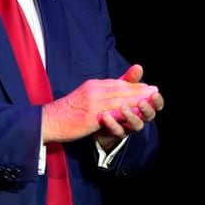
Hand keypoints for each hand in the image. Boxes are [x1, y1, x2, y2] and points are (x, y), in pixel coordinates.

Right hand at [41, 65, 157, 142]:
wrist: (49, 121)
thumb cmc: (65, 112)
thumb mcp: (82, 97)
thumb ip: (97, 93)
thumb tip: (111, 94)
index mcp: (92, 85)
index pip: (116, 83)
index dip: (133, 85)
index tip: (146, 86)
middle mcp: (93, 91)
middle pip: (121, 90)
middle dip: (139, 90)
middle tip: (154, 91)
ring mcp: (93, 103)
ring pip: (120, 100)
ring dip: (137, 100)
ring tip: (150, 101)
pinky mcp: (92, 117)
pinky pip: (113, 114)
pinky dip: (127, 113)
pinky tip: (137, 114)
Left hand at [94, 65, 163, 149]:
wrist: (101, 119)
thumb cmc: (117, 101)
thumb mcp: (123, 89)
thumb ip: (131, 80)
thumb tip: (138, 66)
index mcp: (144, 106)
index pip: (156, 105)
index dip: (157, 100)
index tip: (155, 93)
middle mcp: (140, 118)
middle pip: (149, 116)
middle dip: (146, 108)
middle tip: (141, 101)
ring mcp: (129, 127)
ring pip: (135, 125)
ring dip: (130, 116)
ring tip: (123, 107)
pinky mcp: (117, 133)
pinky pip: (117, 130)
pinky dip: (112, 123)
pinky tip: (105, 115)